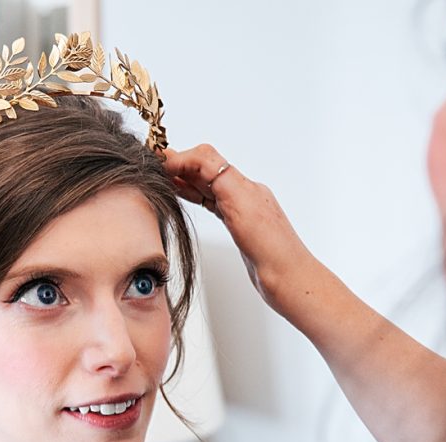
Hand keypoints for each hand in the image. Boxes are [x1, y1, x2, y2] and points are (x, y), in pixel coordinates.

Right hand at [164, 145, 315, 312]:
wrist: (290, 280)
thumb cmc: (273, 252)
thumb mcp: (243, 208)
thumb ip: (219, 181)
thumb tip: (195, 158)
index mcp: (245, 186)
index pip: (207, 159)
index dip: (180, 158)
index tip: (158, 163)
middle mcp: (244, 193)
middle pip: (207, 167)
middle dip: (180, 163)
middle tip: (154, 166)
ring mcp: (242, 209)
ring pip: (208, 184)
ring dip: (185, 177)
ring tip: (162, 177)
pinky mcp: (239, 225)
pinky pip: (213, 201)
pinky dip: (195, 194)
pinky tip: (184, 196)